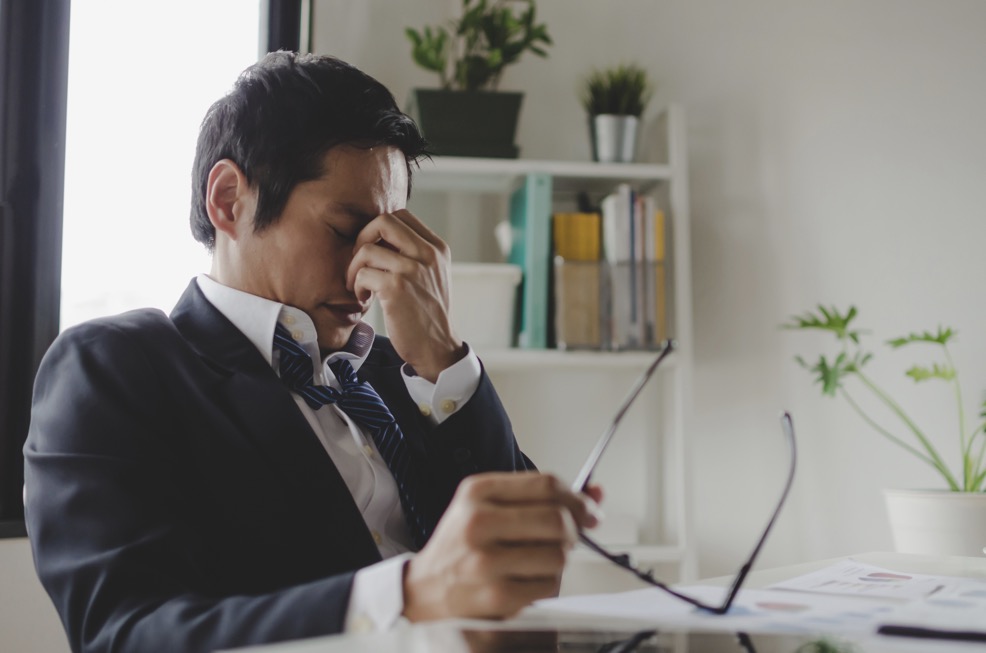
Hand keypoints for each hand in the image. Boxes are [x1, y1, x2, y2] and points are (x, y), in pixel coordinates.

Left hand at [347, 209, 463, 381]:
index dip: (379, 230)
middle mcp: (428, 254)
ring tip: (360, 286)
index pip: (401, 215)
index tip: (375, 251)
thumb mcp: (434, 275)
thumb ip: (416, 253)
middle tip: (361, 262)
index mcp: (437, 248)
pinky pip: (363, 273)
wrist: (437, 347)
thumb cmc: (428, 313)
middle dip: (362, 239)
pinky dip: (356, 286)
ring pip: (367, 249)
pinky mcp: (396, 288)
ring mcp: (412, 269)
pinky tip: (364, 298)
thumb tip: (382, 235)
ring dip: (354, 268)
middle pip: (383, 221)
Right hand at [402, 472, 602, 621]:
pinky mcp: (495, 594)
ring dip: (559, 561)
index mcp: (478, 491)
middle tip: (568, 539)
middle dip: (573, 531)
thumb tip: (597, 492)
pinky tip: (525, 581)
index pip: (546, 484)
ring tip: (537, 562)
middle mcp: (478, 521)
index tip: (590, 511)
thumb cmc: (462, 545)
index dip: (577, 498)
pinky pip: (548, 586)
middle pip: (557, 518)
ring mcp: (486, 559)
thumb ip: (540, 497)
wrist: (424, 589)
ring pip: (558, 555)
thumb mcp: (490, 507)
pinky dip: (546, 585)